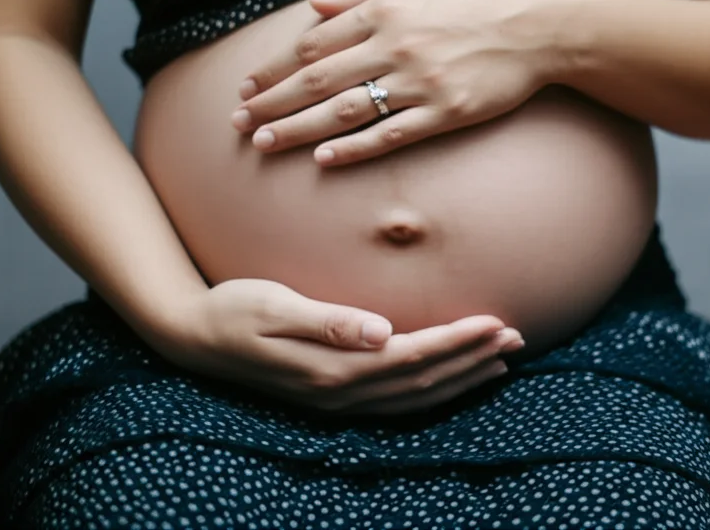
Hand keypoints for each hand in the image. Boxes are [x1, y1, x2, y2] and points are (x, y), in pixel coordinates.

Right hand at [150, 278, 524, 414]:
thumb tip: (379, 331)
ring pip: (415, 397)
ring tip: (498, 361)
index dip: (457, 341)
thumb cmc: (233, 309)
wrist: (193, 337)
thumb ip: (328, 321)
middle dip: (471, 360)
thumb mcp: (274, 306)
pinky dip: (432, 393)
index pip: (412, 356)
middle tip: (516, 339)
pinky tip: (450, 381)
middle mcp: (340, 391)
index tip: (496, 323)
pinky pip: (396, 403)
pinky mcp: (331, 398)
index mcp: (333, 367)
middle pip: (423, 380)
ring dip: (459, 379)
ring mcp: (336, 400)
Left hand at [230, 0, 553, 165]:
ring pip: (345, 110)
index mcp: (385, 9)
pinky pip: (390, 134)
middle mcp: (395, 45)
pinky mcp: (445, 113)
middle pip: (318, 80)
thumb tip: (314, 5)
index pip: (313, 43)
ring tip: (264, 143)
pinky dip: (354, 148)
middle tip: (239, 122)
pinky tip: (323, 158)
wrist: (541, 24)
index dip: (275, 68)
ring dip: (298, 128)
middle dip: (272, 102)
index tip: (248, 86)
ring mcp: (420, 82)